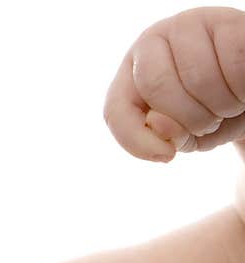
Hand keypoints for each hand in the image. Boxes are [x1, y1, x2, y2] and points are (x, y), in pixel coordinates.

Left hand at [104, 7, 244, 162]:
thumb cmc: (210, 112)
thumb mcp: (183, 133)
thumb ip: (162, 136)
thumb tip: (157, 124)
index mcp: (130, 74)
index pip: (116, 110)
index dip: (137, 141)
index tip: (167, 156)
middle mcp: (151, 42)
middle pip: (157, 87)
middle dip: (191, 119)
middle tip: (210, 121)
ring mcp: (187, 26)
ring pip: (199, 77)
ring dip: (223, 105)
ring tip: (229, 103)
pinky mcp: (225, 20)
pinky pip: (234, 60)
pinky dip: (242, 88)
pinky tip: (243, 89)